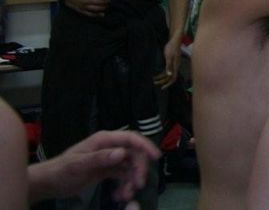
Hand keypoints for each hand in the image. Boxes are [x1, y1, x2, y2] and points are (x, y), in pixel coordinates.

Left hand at [29, 130, 158, 204]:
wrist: (48, 183)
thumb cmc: (61, 171)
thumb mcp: (79, 165)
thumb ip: (100, 158)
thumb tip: (122, 153)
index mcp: (104, 140)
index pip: (130, 138)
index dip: (145, 145)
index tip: (155, 157)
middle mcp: (109, 147)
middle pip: (133, 153)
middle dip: (139, 169)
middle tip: (138, 185)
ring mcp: (109, 158)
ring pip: (130, 166)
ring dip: (132, 179)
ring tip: (127, 195)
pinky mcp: (107, 170)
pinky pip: (122, 175)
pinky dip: (124, 185)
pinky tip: (120, 195)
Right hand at [64, 0, 110, 16]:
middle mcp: (86, 1)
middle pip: (99, 2)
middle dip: (107, 1)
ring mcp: (83, 7)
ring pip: (96, 9)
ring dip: (103, 7)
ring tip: (108, 5)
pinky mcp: (80, 10)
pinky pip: (90, 14)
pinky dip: (96, 15)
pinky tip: (102, 14)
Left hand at [154, 39, 180, 88]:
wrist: (174, 40)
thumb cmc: (172, 48)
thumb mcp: (169, 57)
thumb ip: (169, 66)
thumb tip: (169, 75)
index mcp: (176, 66)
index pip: (173, 78)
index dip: (168, 84)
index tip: (162, 87)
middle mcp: (175, 67)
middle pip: (170, 77)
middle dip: (163, 81)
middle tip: (154, 83)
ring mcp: (173, 64)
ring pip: (168, 74)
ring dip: (161, 78)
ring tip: (154, 80)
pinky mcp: (171, 62)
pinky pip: (167, 70)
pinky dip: (162, 73)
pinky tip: (156, 74)